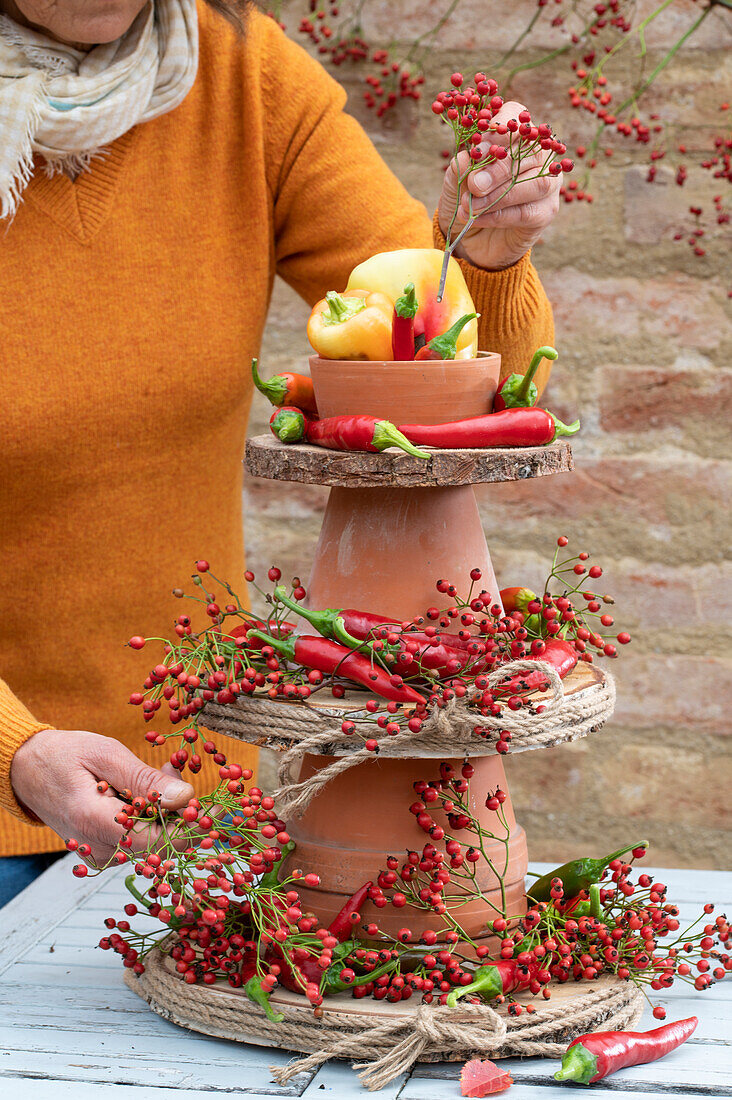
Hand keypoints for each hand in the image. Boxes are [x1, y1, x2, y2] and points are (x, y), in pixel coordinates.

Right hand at [10, 729, 194, 865]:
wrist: (26, 771)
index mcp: (95, 823)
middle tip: (173, 768)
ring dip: (165, 808)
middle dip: (178, 807)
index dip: (190, 823)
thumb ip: (145, 779)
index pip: (159, 842)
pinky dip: (150, 814)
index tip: (210, 799)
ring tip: (156, 772)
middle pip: (161, 842)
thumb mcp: (105, 754)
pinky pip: (140, 839)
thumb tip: (186, 798)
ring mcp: (101, 854)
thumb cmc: (64, 756)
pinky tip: (143, 788)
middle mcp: (99, 849)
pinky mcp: (105, 852)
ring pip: (153, 840)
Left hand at [437, 100, 560, 271]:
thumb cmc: (465, 198)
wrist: (469, 237)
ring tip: (472, 206)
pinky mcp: (546, 212)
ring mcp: (548, 182)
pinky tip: (477, 218)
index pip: (517, 115)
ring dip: (499, 195)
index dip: (501, 126)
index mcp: (514, 135)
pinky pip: (527, 211)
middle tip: (474, 184)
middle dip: (498, 168)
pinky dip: (498, 215)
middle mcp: (538, 154)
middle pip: (530, 150)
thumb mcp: (456, 179)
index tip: (479, 147)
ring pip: (534, 182)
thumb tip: (468, 158)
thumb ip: (462, 166)